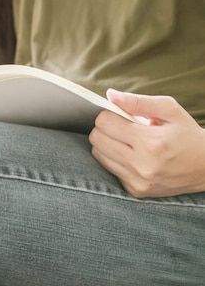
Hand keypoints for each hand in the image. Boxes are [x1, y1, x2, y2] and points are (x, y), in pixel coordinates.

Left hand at [89, 89, 204, 197]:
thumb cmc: (188, 135)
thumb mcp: (170, 110)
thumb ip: (138, 101)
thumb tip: (110, 95)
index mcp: (151, 142)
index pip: (105, 123)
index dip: (109, 115)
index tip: (119, 115)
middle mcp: (142, 165)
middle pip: (97, 139)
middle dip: (105, 128)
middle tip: (121, 127)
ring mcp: (138, 180)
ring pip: (98, 155)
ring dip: (107, 144)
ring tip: (127, 141)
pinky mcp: (135, 190)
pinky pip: (109, 169)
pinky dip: (115, 159)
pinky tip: (132, 156)